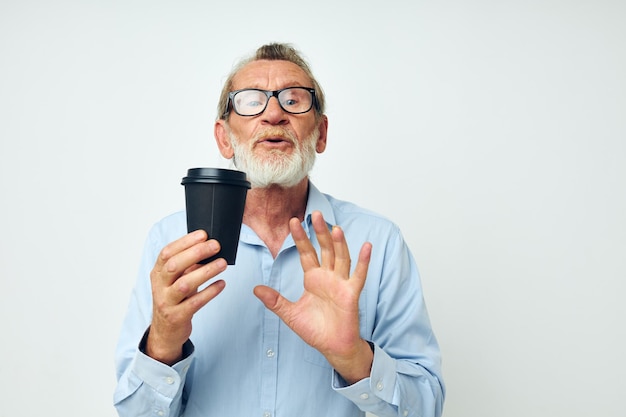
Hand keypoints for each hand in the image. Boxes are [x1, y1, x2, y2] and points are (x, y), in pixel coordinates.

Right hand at [147, 230, 226, 364]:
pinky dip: (210, 292)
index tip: (203, 234)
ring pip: (184, 284)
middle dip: (196, 253)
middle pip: (174, 265)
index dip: (185, 242)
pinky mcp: (177, 317)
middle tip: (216, 246)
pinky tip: (221, 284)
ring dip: (205, 272)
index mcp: (157, 273)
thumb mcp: (176, 280)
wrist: (165, 332)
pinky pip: (195, 303)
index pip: (167, 253)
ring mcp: (167, 302)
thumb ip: (187, 265)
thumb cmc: (174, 300)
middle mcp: (159, 287)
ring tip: (223, 263)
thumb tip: (209, 247)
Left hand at [254, 211, 372, 382]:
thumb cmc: (315, 330)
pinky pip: (358, 275)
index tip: (293, 221)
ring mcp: (341, 284)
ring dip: (339, 243)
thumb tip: (256, 289)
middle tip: (315, 213)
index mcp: (313, 279)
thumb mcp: (290, 314)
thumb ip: (275, 301)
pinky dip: (363, 261)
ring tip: (335, 227)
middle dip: (320, 232)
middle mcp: (328, 277)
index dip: (300, 238)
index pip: (306, 253)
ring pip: (341, 258)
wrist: (332, 347)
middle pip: (325, 249)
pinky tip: (366, 246)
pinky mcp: (351, 293)